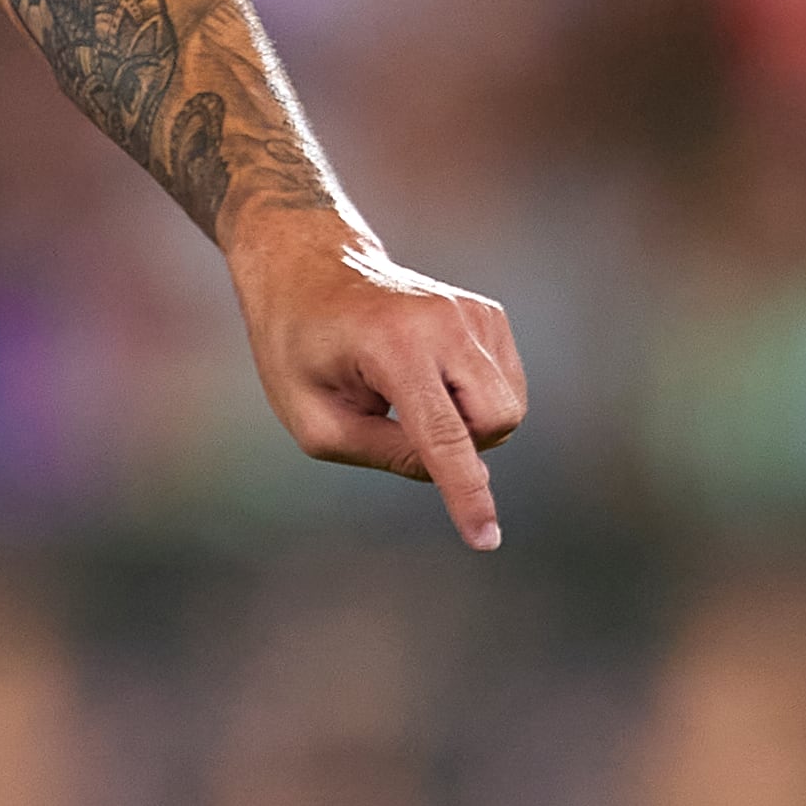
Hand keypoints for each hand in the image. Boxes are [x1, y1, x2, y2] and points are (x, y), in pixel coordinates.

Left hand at [226, 220, 527, 549]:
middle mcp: (444, 321)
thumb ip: (381, 452)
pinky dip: (472, 397)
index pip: (442, 435)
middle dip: (461, 445)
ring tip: (404, 391)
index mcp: (392, 345)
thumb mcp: (313, 416)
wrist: (308, 265)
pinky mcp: (488, 314)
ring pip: (507, 408)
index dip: (465, 493)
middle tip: (396, 420)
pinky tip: (427, 374)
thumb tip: (459, 472)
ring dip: (465, 422)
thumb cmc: (298, 345)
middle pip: (494, 423)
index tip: (485, 540)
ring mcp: (472, 312)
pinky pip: (505, 385)